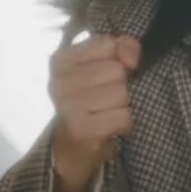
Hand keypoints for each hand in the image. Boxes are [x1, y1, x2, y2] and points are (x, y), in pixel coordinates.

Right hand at [48, 35, 139, 191]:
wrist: (71, 147)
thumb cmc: (90, 101)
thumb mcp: (100, 66)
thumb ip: (120, 47)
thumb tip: (131, 56)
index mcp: (62, 60)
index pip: (107, 44)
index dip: (119, 58)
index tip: (111, 72)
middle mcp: (59, 81)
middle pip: (116, 70)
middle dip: (120, 85)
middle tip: (106, 98)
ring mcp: (68, 106)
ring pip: (121, 93)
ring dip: (122, 106)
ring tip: (106, 112)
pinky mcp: (81, 129)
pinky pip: (123, 116)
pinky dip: (124, 123)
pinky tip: (110, 125)